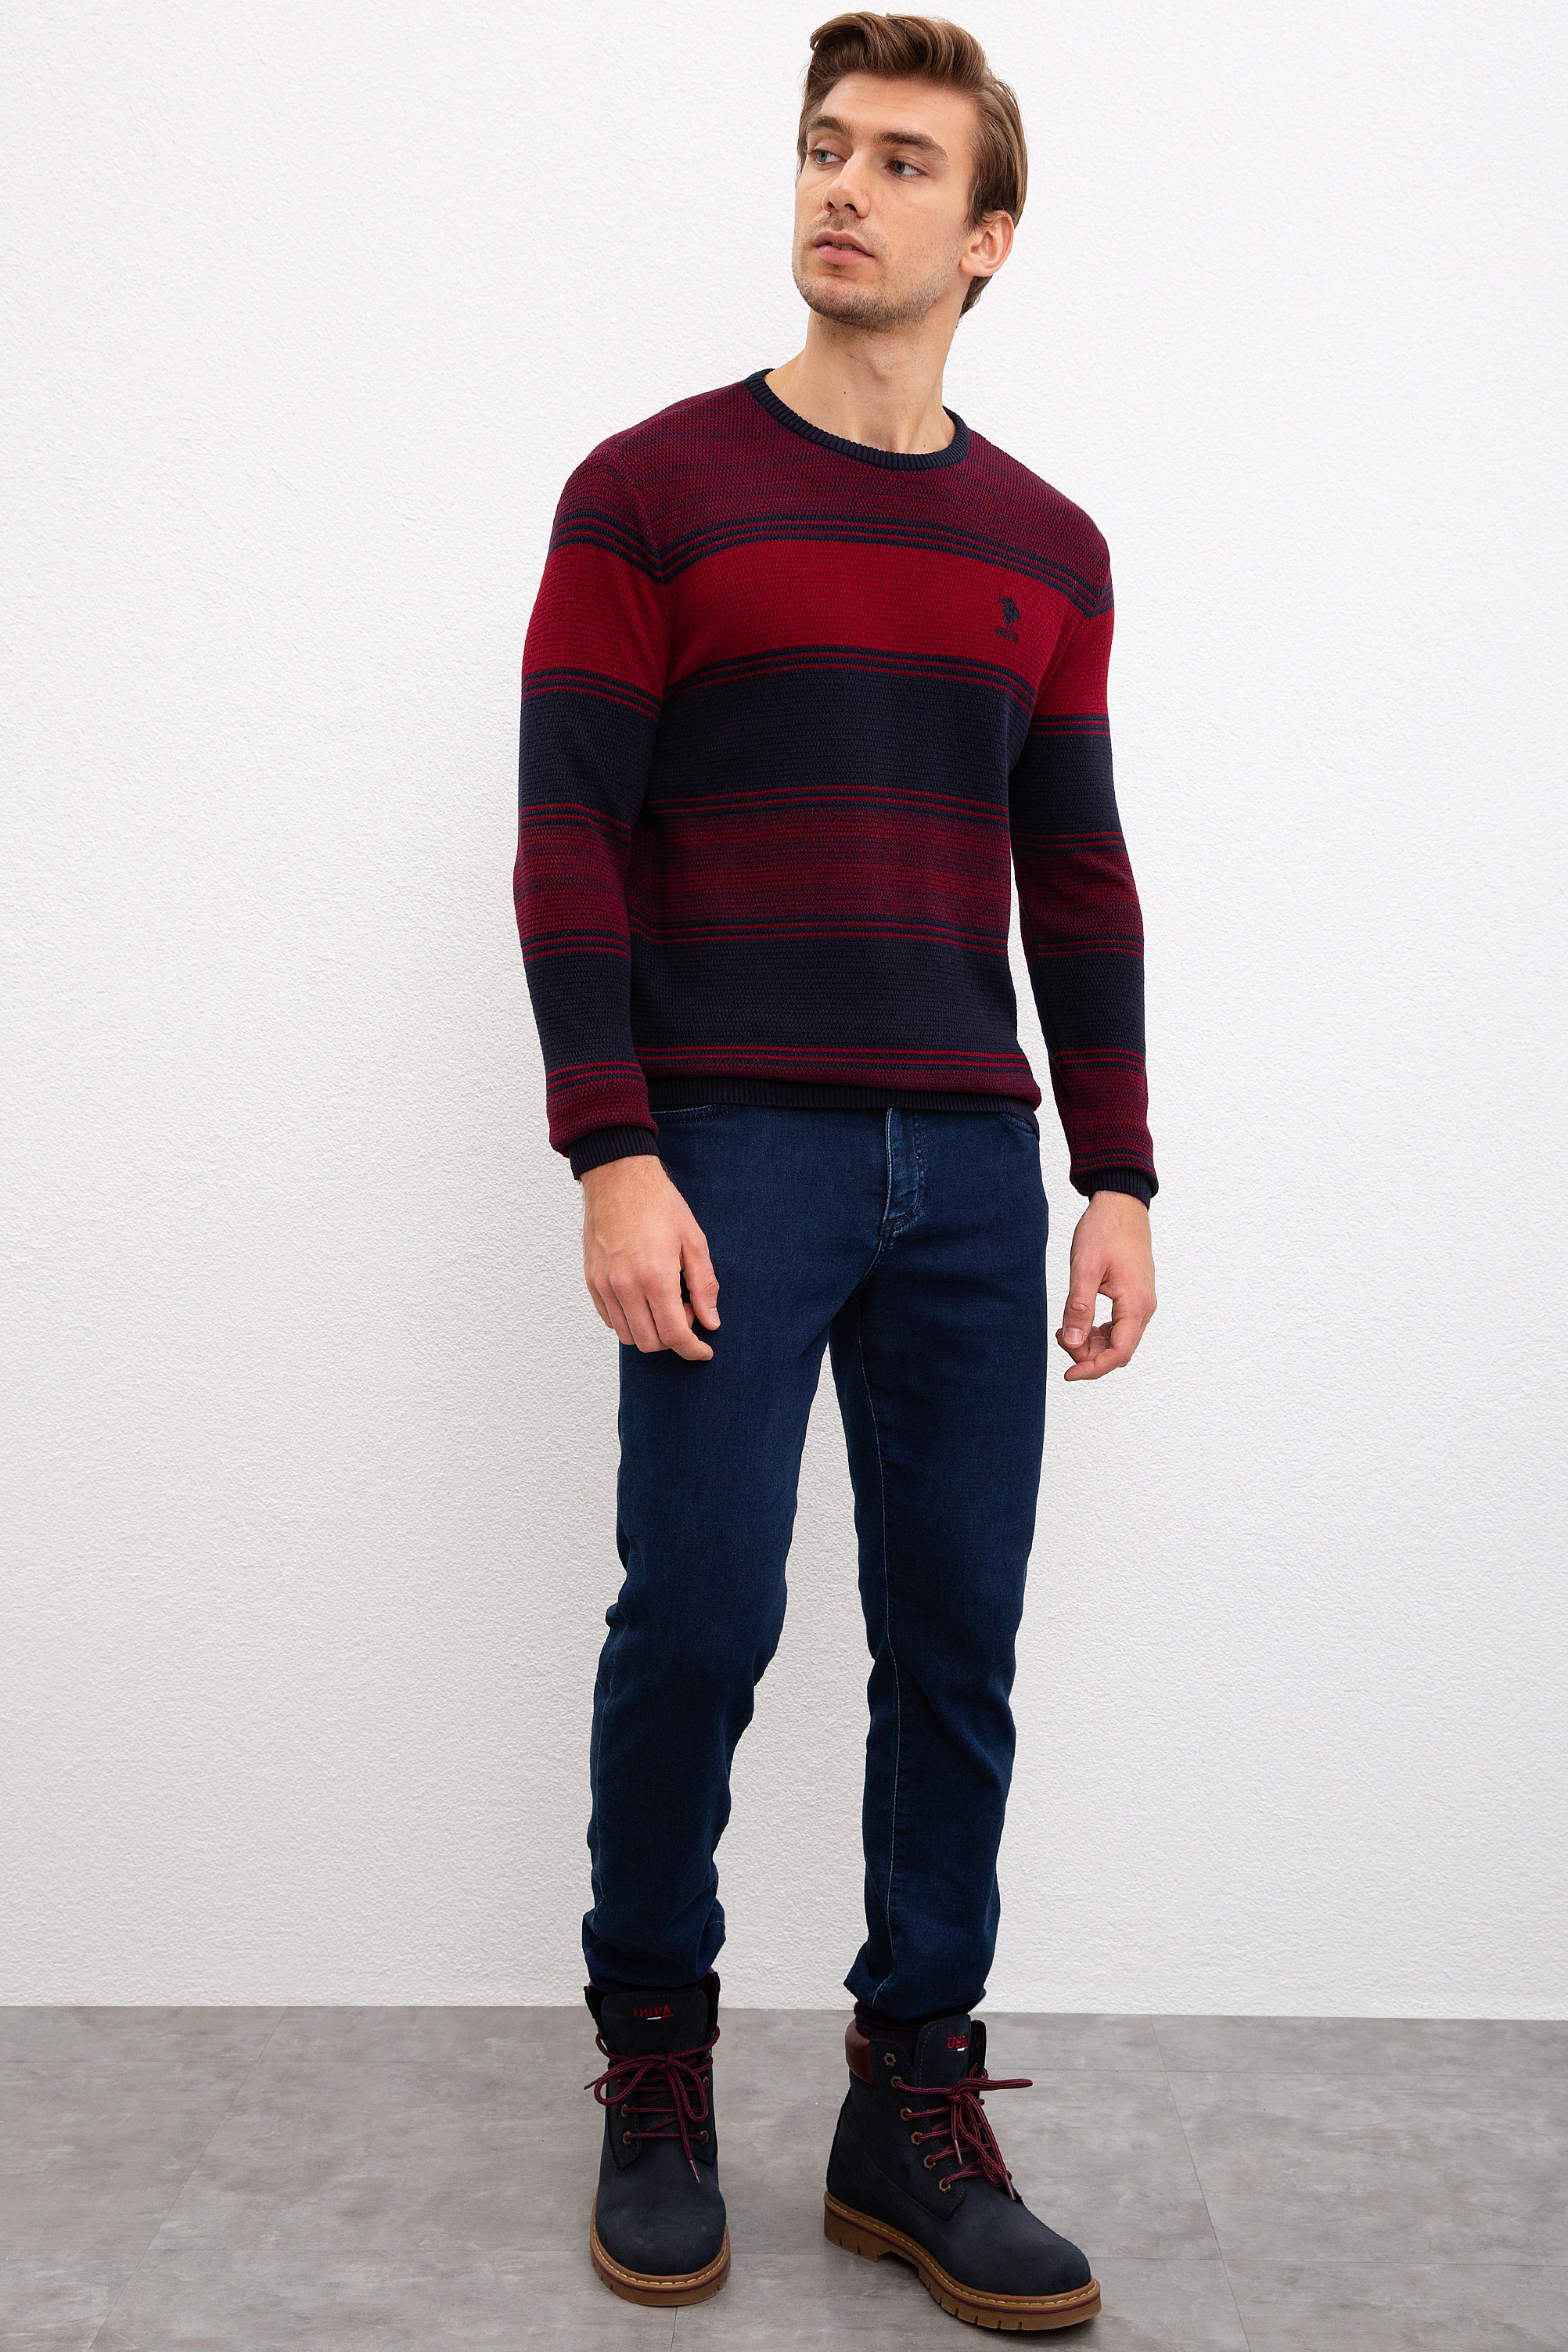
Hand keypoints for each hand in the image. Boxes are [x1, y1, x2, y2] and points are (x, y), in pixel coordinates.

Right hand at [580, 1156, 720, 1359]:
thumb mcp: (694, 1241)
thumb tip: (710, 1321)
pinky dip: (629, 1320)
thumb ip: (704, 1285)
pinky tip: (643, 1298)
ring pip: (627, 1336)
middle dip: (673, 1339)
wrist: (619, 1178)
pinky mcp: (591, 1280)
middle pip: (650, 1342)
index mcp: (656, 1277)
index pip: (674, 1335)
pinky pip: (610, 1319)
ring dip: (650, 1331)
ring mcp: (604, 1285)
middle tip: (685, 1311)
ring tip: (663, 1302)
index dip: (692, 1349)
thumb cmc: (659, 1205)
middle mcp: (626, 1286)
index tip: (703, 1351)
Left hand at [1057, 1192, 1156, 1379]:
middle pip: (1120, 1350)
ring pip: (1120, 1339)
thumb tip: (1072, 1342)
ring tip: (1066, 1329)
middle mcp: (1145, 1307)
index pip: (1119, 1352)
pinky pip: (1120, 1325)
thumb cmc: (1105, 1230)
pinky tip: (1079, 1321)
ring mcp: (1142, 1302)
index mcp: (1136, 1303)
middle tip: (1061, 1338)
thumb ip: (1079, 1308)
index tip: (1068, 1375)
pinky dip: (1099, 1331)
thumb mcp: (1085, 1269)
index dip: (1093, 1369)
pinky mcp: (1135, 1295)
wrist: (1122, 1204)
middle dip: (1089, 1355)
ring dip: (1093, 1343)